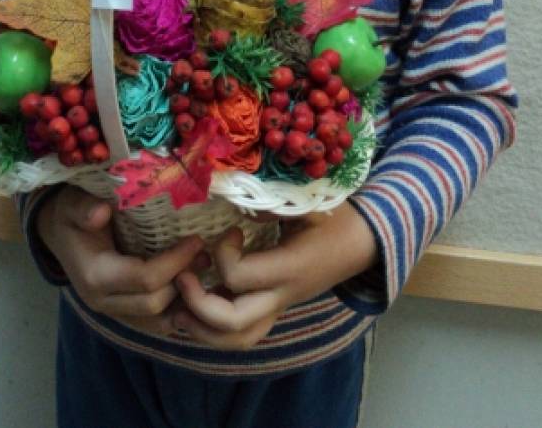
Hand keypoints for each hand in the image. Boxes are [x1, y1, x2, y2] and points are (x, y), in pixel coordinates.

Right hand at [36, 184, 207, 334]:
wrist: (59, 233)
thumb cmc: (71, 215)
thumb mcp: (73, 205)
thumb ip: (84, 208)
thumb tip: (101, 212)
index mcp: (95, 276)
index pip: (145, 280)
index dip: (175, 262)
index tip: (197, 239)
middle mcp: (104, 302)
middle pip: (155, 304)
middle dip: (184, 281)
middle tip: (205, 254)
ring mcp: (113, 312)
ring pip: (158, 322)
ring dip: (184, 300)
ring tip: (203, 270)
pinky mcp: (123, 313)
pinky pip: (155, 323)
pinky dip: (176, 309)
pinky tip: (192, 287)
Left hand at [171, 202, 377, 349]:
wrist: (362, 244)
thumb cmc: (336, 219)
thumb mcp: (309, 203)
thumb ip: (273, 203)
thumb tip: (237, 199)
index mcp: (289, 268)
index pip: (239, 277)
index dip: (221, 254)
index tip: (227, 232)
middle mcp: (282, 296)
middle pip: (233, 324)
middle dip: (198, 306)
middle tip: (182, 277)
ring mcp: (279, 307)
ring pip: (237, 340)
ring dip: (202, 329)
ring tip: (178, 308)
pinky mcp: (276, 309)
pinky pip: (243, 333)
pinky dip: (215, 328)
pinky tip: (197, 308)